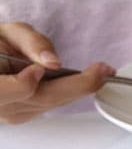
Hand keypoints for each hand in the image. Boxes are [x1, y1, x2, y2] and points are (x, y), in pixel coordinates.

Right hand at [0, 22, 114, 123]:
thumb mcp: (10, 33)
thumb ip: (30, 43)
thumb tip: (52, 62)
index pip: (6, 92)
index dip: (24, 84)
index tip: (38, 68)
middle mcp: (1, 106)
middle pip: (42, 99)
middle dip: (78, 84)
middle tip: (104, 70)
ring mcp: (13, 114)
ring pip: (53, 103)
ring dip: (80, 88)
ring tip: (102, 72)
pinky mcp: (26, 115)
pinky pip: (53, 103)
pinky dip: (71, 90)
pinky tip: (87, 80)